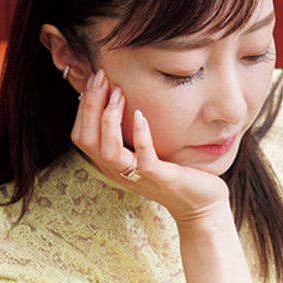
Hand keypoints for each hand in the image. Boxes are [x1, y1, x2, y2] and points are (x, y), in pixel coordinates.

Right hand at [71, 70, 229, 222]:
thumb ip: (130, 131)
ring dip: (110, 119)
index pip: (81, 136)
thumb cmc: (175, 172)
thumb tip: (120, 96)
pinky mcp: (161, 179)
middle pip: (87, 140)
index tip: (97, 80)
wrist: (200, 204)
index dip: (83, 107)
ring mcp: (138, 177)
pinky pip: (144, 160)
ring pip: (108, 152)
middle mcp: (118, 172)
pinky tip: (139, 114)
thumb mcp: (146, 149)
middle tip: (102, 78)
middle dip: (91, 106)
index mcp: (111, 164)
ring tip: (119, 94)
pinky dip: (140, 135)